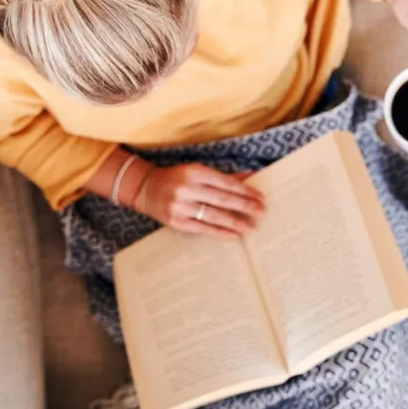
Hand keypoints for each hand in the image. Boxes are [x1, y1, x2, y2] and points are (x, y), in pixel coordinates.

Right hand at [139, 164, 264, 238]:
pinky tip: (233, 235)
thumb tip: (250, 177)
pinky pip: (202, 229)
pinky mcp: (176, 222)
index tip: (259, 197)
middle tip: (261, 212)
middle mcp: (187, 188)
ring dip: (235, 222)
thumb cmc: (178, 179)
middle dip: (244, 206)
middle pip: (222, 199)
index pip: (225, 182)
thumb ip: (223, 177)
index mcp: (194, 172)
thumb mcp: (198, 172)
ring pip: (214, 215)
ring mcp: (180, 206)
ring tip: (251, 227)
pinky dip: (220, 233)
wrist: (146, 189)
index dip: (244, 190)